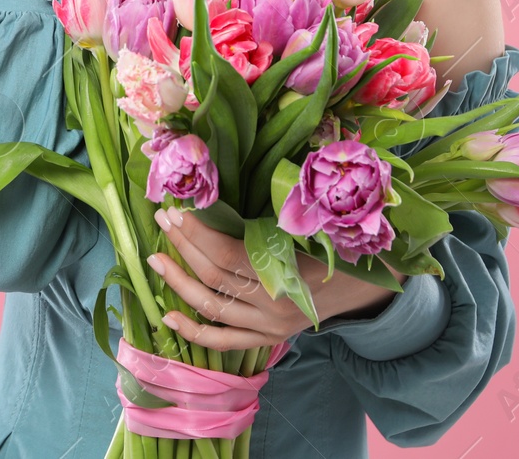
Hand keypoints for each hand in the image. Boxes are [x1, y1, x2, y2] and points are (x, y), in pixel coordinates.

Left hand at [148, 206, 408, 350]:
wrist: (363, 284)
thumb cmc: (337, 244)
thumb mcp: (313, 224)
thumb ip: (279, 210)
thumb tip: (237, 177)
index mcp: (289, 272)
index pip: (229, 255)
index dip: (199, 233)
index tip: (178, 209)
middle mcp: (275, 305)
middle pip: (216, 276)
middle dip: (184, 246)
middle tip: (163, 219)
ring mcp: (268, 327)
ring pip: (212, 307)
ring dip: (179, 282)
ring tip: (155, 259)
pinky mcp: (264, 339)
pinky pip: (223, 341)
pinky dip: (193, 332)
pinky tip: (167, 317)